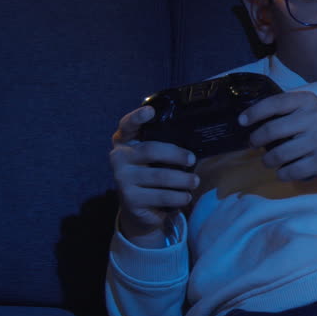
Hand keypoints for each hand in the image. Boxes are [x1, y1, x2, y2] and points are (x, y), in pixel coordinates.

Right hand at [109, 105, 197, 246]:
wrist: (138, 205)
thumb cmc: (152, 171)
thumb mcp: (154, 155)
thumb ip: (164, 143)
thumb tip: (196, 137)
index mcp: (125, 141)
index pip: (128, 125)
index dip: (138, 117)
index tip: (150, 111)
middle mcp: (119, 157)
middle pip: (151, 150)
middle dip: (176, 154)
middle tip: (192, 160)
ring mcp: (122, 179)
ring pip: (160, 176)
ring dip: (183, 179)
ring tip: (195, 181)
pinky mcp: (131, 199)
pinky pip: (161, 196)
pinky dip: (178, 196)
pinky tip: (186, 196)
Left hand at [240, 91, 316, 181]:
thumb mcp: (310, 110)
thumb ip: (286, 111)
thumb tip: (250, 120)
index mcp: (308, 101)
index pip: (275, 103)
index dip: (254, 112)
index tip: (241, 121)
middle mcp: (314, 118)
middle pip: (271, 131)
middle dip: (256, 140)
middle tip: (254, 145)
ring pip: (278, 154)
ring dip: (269, 160)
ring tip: (270, 160)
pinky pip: (290, 171)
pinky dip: (282, 174)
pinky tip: (285, 171)